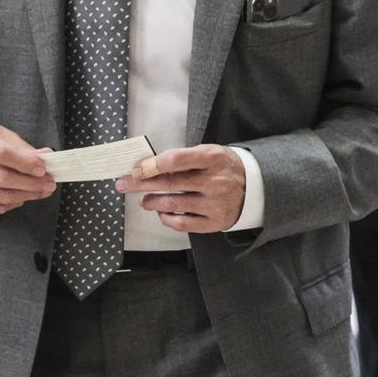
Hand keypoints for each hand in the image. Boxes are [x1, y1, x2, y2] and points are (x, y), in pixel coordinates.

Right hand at [0, 121, 55, 214]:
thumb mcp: (1, 134)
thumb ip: (22, 147)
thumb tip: (46, 157)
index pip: (1, 154)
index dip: (24, 163)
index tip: (43, 169)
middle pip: (0, 178)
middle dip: (30, 183)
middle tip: (49, 184)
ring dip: (24, 196)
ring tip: (42, 192)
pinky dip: (9, 205)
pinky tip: (22, 198)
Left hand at [117, 145, 246, 232]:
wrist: (254, 187)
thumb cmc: (223, 168)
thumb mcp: (209, 152)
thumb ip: (182, 158)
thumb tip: (147, 166)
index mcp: (213, 159)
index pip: (176, 160)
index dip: (152, 165)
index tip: (136, 169)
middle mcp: (214, 182)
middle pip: (169, 183)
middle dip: (140, 184)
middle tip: (123, 184)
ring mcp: (214, 204)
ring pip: (171, 205)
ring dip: (151, 202)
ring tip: (145, 200)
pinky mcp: (214, 222)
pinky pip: (181, 224)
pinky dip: (166, 218)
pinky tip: (163, 213)